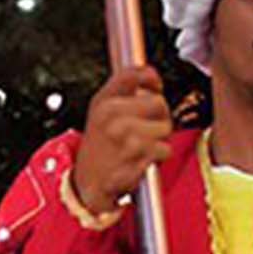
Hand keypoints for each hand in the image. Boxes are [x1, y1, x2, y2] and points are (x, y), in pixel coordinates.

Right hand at [74, 65, 174, 214]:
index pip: (133, 75)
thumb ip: (122, 87)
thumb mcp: (100, 111)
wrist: (87, 183)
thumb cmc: (99, 146)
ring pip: (165, 128)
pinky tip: (141, 158)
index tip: (155, 86)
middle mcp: (112, 116)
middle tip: (145, 129)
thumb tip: (148, 71)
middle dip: (158, 116)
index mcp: (103, 102)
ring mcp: (124, 137)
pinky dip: (157, 157)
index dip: (150, 78)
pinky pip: (164, 150)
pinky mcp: (136, 157)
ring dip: (159, 140)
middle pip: (158, 103)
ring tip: (141, 146)